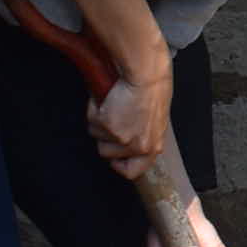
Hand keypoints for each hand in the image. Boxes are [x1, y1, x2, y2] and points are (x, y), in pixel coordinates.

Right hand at [87, 58, 172, 176]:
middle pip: (106, 153)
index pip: (132, 172)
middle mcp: (137, 146)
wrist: (147, 75)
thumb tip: (128, 143)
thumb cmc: (154, 91)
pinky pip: (91, 120)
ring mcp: (121, 137)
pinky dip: (95, 108)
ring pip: (96, 136)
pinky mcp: (107, 124)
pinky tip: (108, 97)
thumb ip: (143, 136)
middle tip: (116, 118)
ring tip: (114, 105)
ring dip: (100, 122)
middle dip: (106, 136)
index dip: (119, 165)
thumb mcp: (155, 121)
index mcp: (153, 147)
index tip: (114, 157)